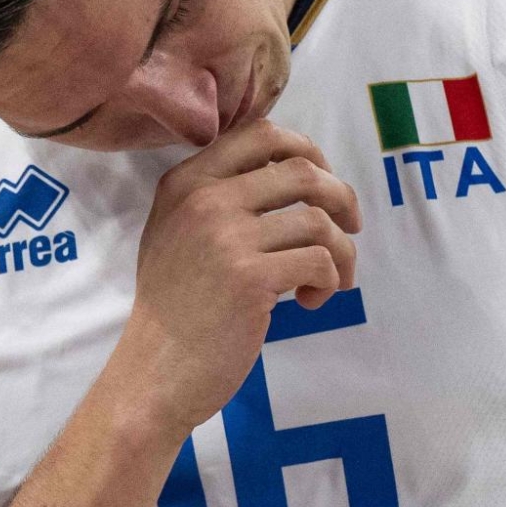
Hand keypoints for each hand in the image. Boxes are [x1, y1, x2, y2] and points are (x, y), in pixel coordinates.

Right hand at [106, 121, 358, 439]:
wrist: (154, 372)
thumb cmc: (174, 309)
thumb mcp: (175, 233)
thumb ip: (215, 197)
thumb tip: (295, 173)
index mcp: (185, 182)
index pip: (261, 134)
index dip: (306, 150)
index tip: (322, 181)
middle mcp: (204, 200)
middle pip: (302, 170)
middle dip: (341, 197)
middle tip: (351, 227)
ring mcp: (226, 237)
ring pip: (318, 220)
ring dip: (342, 251)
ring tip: (333, 280)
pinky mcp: (250, 278)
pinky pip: (320, 262)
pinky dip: (330, 282)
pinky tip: (310, 302)